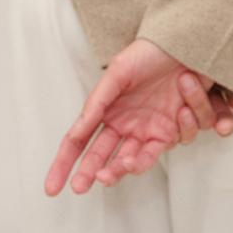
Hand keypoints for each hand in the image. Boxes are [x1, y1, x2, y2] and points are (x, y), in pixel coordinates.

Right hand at [44, 38, 232, 193]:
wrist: (181, 44)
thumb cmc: (147, 54)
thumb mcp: (117, 73)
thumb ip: (97, 102)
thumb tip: (76, 132)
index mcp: (106, 112)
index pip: (79, 143)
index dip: (64, 165)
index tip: (52, 187)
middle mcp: (124, 126)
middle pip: (101, 158)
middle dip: (89, 174)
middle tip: (81, 185)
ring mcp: (146, 131)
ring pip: (131, 162)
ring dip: (122, 169)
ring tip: (121, 164)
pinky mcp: (170, 131)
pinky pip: (162, 149)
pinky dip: (158, 147)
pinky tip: (168, 124)